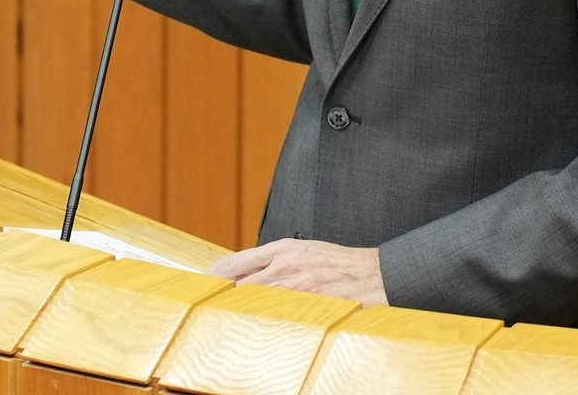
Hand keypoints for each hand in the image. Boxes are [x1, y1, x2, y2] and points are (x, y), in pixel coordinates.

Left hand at [209, 239, 387, 305]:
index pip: (236, 261)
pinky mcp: (308, 304)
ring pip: (254, 300)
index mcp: (283, 249)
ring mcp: (296, 287)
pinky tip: (256, 328)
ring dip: (239, 310)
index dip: (215, 275)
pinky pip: (276, 314)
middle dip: (221, 296)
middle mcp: (285, 265)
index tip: (202, 285)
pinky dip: (263, 321)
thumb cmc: (339, 264)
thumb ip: (275, 260)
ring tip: (225, 320)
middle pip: (239, 284)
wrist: (374, 274)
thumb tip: (246, 274)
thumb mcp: (305, 250)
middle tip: (206, 308)